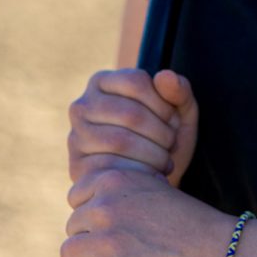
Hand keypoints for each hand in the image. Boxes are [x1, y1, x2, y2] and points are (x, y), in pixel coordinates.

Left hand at [61, 167, 233, 256]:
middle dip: (93, 240)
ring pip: (70, 253)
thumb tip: (90, 209)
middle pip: (73, 226)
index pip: (77, 195)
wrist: (227, 256)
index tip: (116, 226)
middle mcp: (108, 205)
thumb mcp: (157, 192)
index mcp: (119, 179)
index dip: (93, 214)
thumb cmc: (195, 227)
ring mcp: (108, 241)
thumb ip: (125, 195)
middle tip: (126, 251)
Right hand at [67, 68, 198, 187]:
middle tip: (171, 144)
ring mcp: (76, 136)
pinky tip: (150, 174)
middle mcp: (82, 106)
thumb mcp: (180, 110)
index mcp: (103, 82)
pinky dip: (139, 172)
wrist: (149, 180)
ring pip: (121, 141)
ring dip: (154, 154)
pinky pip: (111, 168)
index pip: (136, 82)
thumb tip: (165, 76)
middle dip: (161, 132)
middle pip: (130, 114)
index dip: (163, 103)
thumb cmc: (163, 137)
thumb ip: (178, 90)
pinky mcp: (77, 167)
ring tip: (165, 160)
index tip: (173, 119)